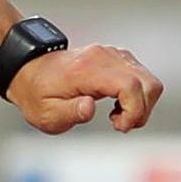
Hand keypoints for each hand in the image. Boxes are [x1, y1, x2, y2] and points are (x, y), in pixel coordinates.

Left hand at [9, 44, 163, 133]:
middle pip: (148, 83)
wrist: (31, 70)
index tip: (118, 126)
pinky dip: (138, 96)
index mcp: (87, 70)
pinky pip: (142, 77)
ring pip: (149, 81)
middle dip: (142, 111)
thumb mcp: (46, 114)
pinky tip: (118, 106)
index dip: (134, 110)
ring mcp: (113, 55)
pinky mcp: (118, 58)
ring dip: (141, 105)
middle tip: (119, 124)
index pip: (130, 85)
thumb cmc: (38, 94)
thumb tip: (89, 107)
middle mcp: (105, 57)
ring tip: (117, 116)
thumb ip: (69, 112)